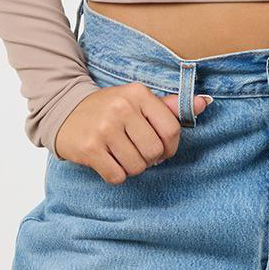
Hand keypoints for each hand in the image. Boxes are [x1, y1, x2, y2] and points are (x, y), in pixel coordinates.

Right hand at [52, 81, 212, 179]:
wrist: (64, 110)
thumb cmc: (108, 109)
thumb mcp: (137, 101)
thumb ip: (169, 106)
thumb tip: (205, 102)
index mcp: (137, 93)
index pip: (171, 129)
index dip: (170, 146)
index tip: (161, 149)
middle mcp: (121, 108)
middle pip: (154, 151)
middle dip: (150, 159)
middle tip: (138, 153)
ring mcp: (104, 128)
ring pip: (137, 166)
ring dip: (132, 167)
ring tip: (121, 155)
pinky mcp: (90, 148)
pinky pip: (117, 176)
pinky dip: (116, 175)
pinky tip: (108, 161)